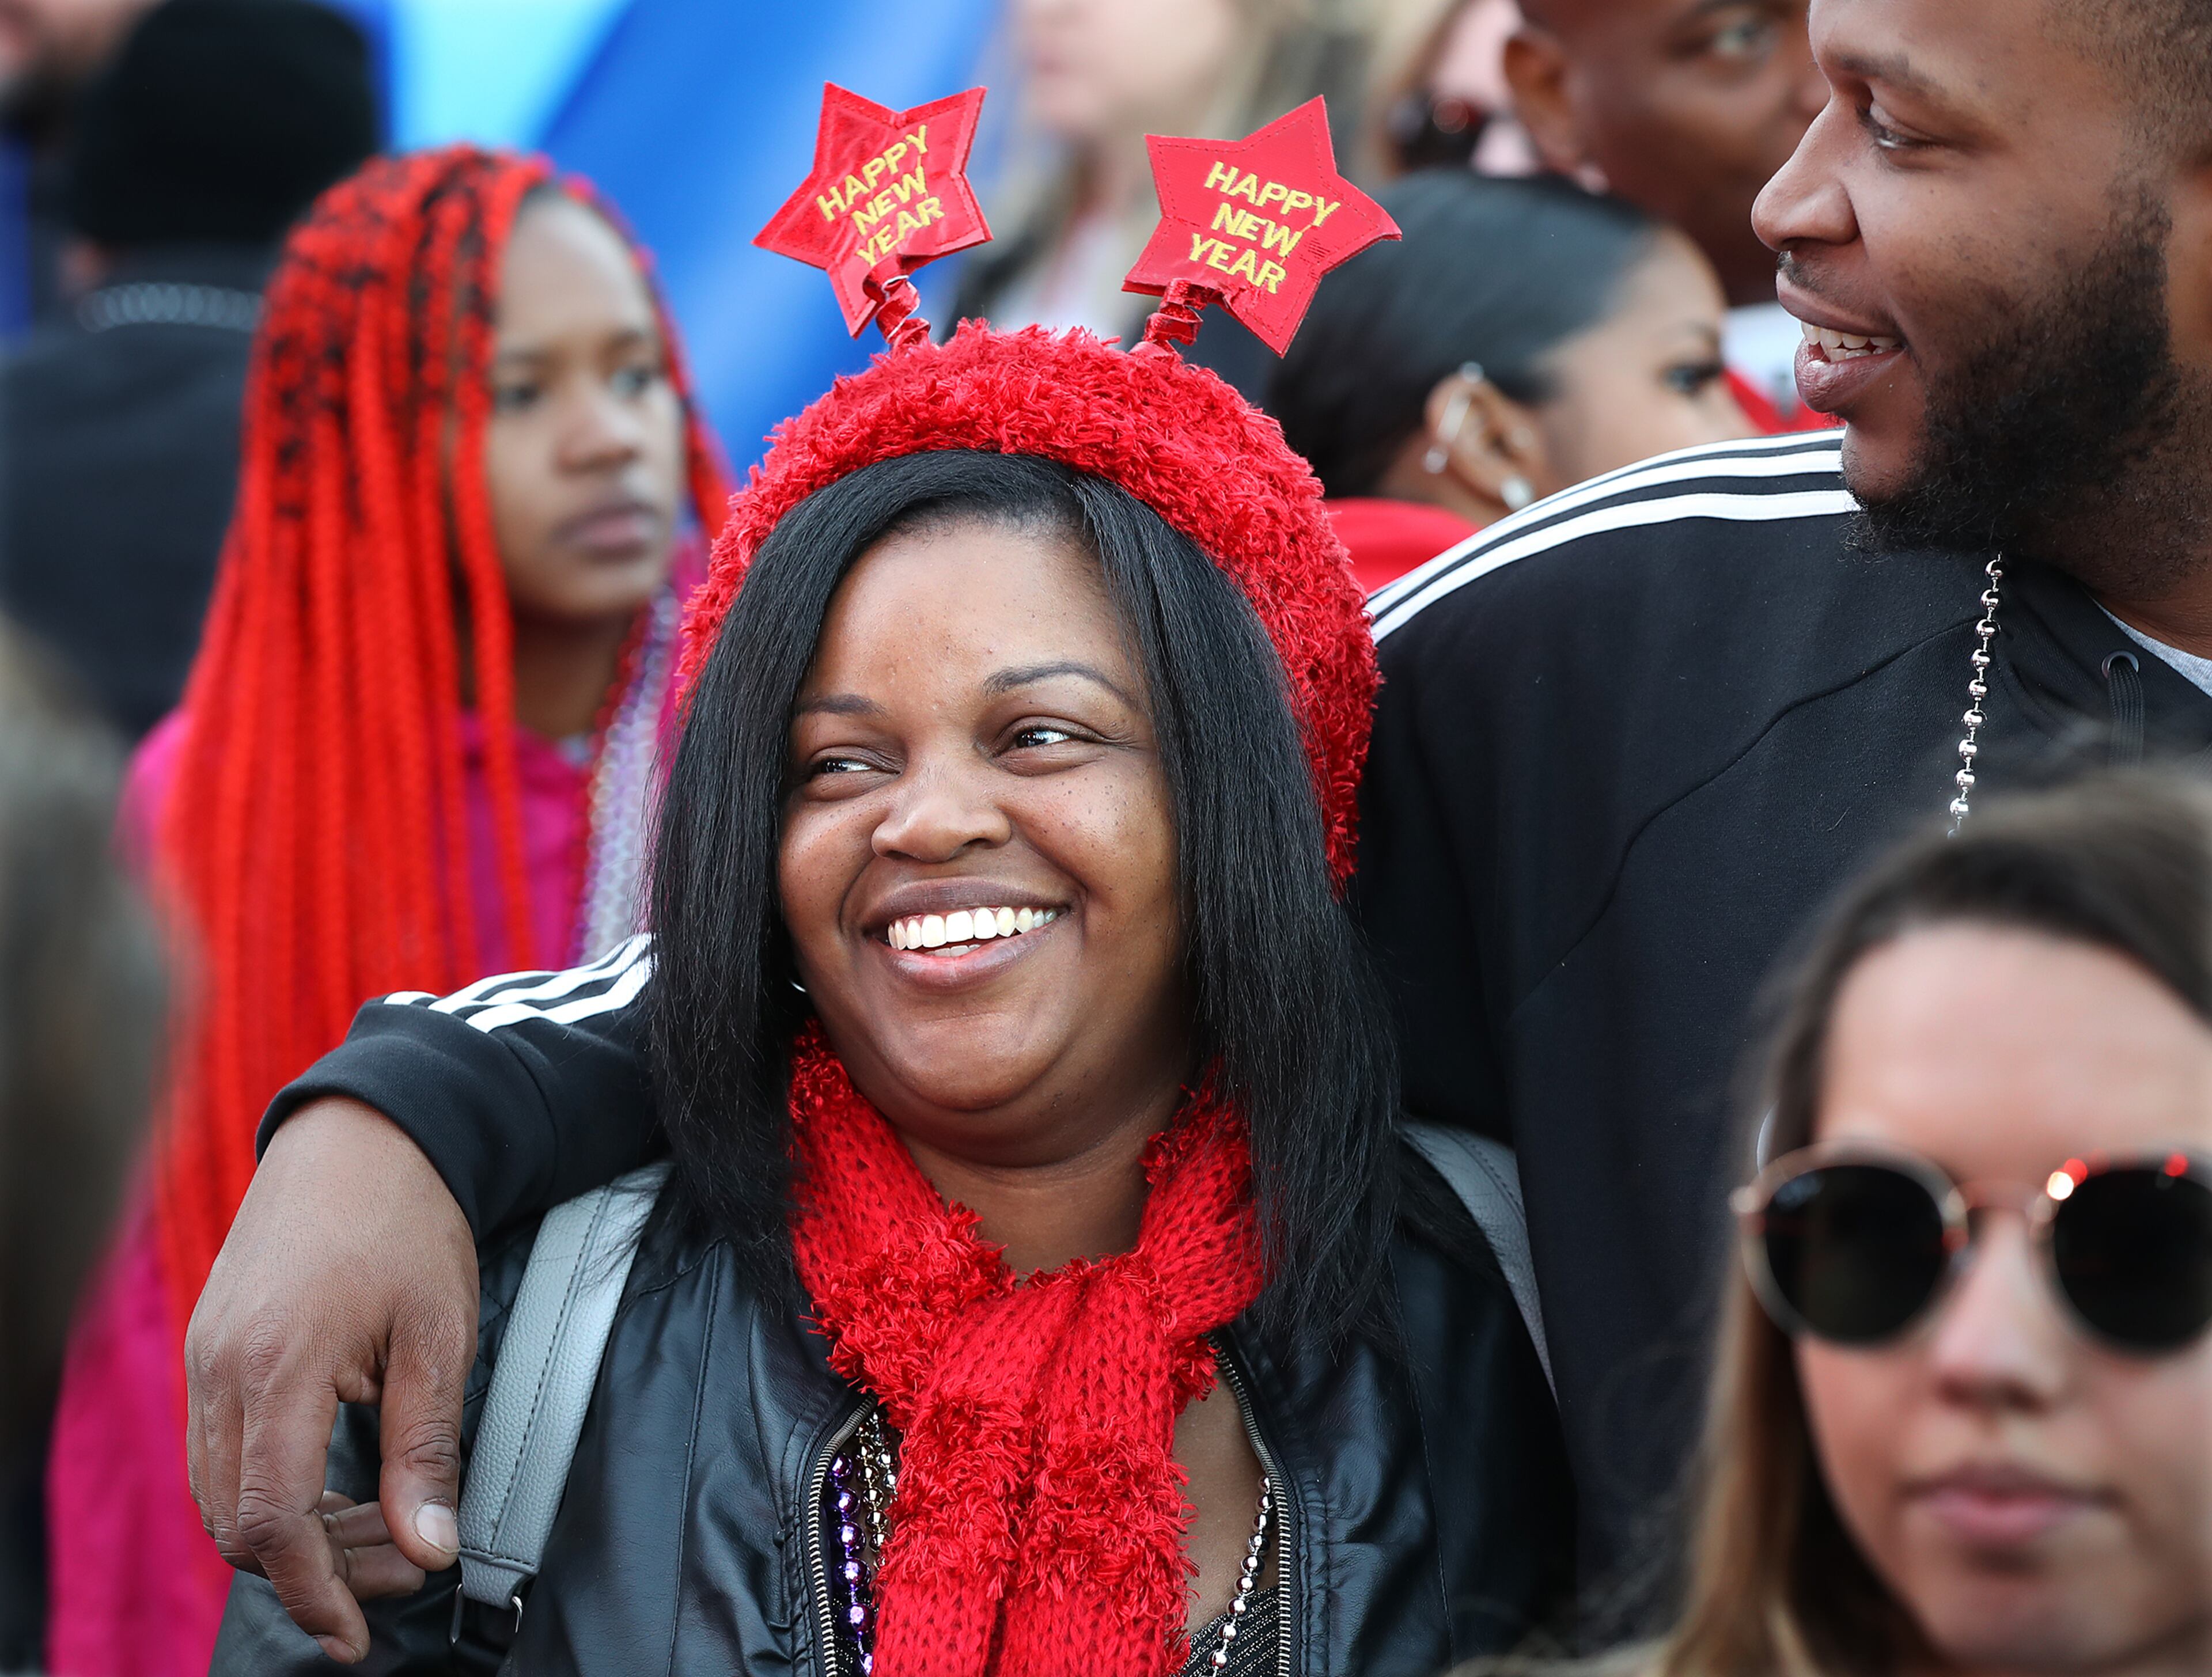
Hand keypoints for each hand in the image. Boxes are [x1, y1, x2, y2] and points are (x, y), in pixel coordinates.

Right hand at [185, 1098, 477, 1662]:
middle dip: (316, 1569)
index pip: (270, 1522)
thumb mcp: (441, 1334)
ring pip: (225, 1494)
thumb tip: (430, 1547)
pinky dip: (276, 1487)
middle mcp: (222, 1370)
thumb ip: (427, 1448)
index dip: (313, 1591)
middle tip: (401, 1570)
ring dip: (296, 1532)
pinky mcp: (210, 1349)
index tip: (357, 1632)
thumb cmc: (408, 1220)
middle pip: (238, 1522)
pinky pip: (223, 1450)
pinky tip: (342, 1485)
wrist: (364, 1135)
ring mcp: (205, 1359)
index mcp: (278, 1367)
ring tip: (383, 1531)